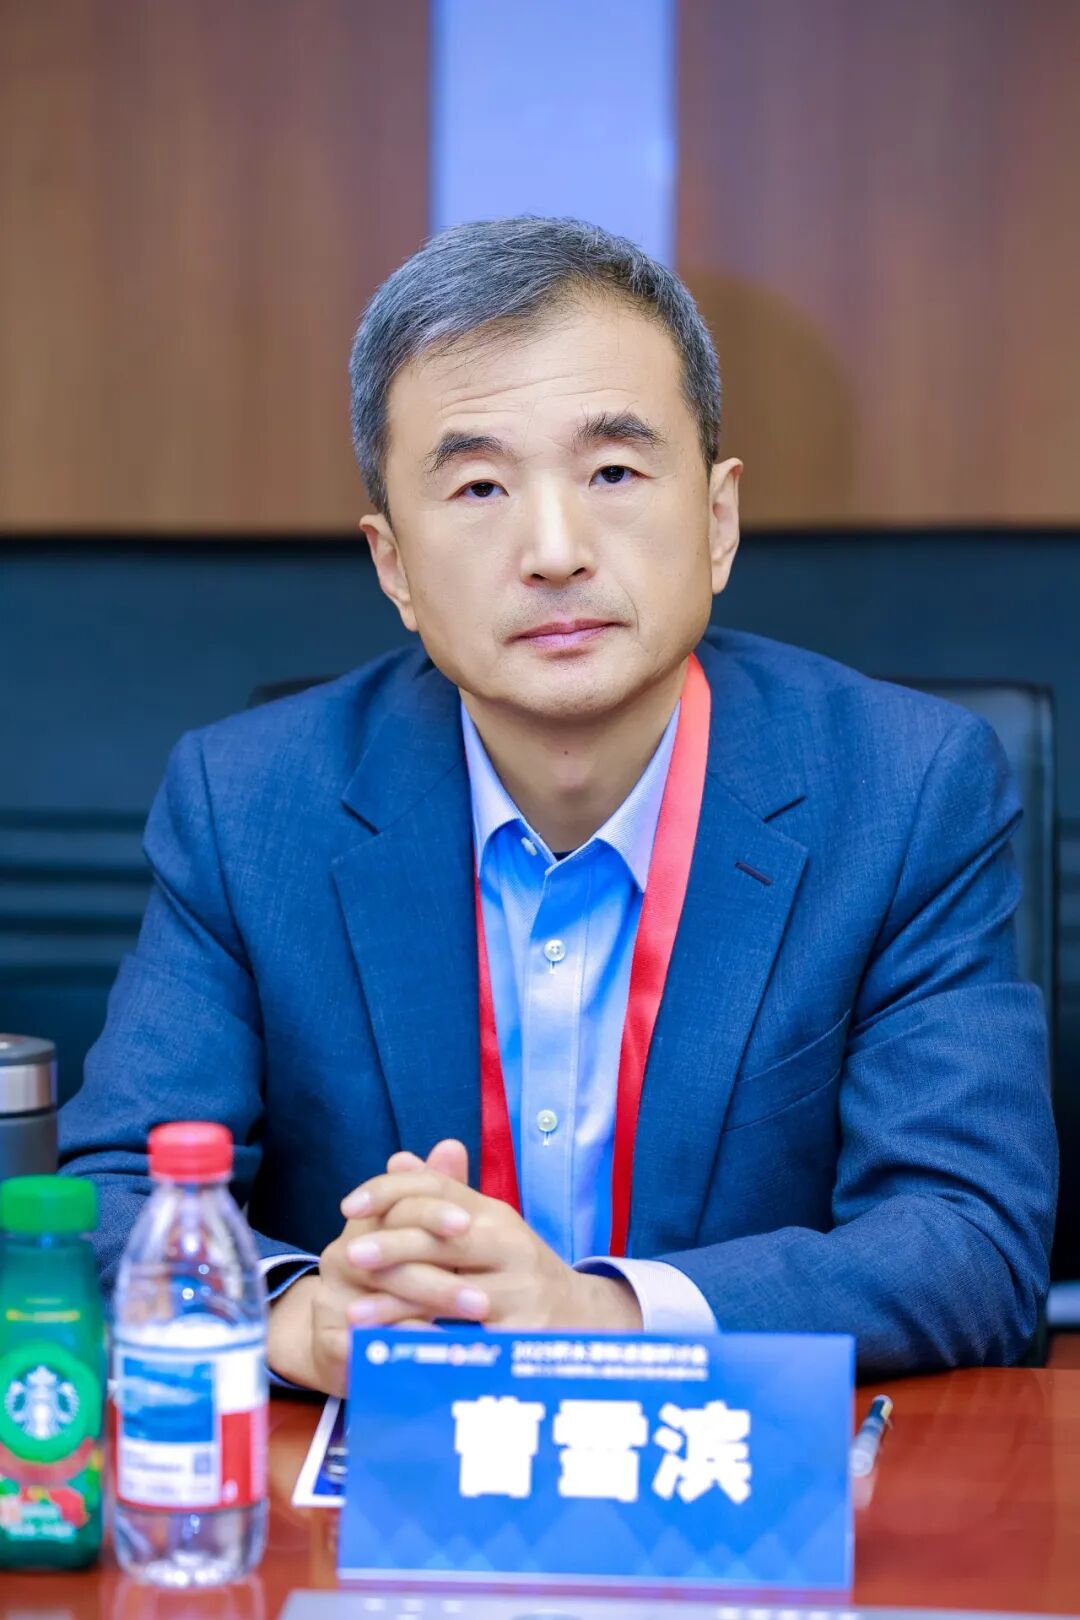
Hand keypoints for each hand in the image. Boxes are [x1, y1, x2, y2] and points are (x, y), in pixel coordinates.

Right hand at [266, 1139, 467, 1394]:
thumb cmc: (398, 1281)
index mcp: (364, 1224)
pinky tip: (441, 1351)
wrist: (349, 1341)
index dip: (430, 1212)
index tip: (469, 1223)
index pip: (395, 1206)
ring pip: (383, 1302)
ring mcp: (331, 1299)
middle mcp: (341, 1256)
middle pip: (389, 1256)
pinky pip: (369, 1345)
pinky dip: (407, 1346)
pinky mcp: (328, 1342)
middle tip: (483, 1294)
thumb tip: (452, 1145)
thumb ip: (437, 1194)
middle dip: (440, 1276)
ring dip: (429, 1311)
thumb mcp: (422, 1237)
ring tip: (472, 1321)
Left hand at [339, 1145, 641, 1333]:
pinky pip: (465, 1341)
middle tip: (348, 1257)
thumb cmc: (519, 1272)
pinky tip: (393, 1349)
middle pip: (442, 1237)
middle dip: (390, 1246)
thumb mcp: (486, 1228)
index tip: (347, 1206)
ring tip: (354, 1313)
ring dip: (396, 1303)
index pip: (437, 1188)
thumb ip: (442, 1198)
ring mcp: (519, 1291)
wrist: (585, 1321)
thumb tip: (398, 1160)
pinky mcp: (521, 1336)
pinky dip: (425, 1344)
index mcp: (495, 1214)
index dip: (389, 1191)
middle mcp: (510, 1245)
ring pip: (449, 1292)